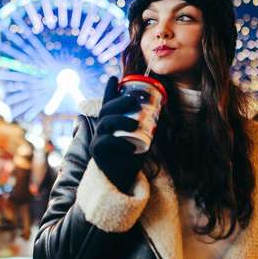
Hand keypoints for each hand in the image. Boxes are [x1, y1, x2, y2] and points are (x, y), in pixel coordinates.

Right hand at [89, 76, 144, 192]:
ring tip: (136, 123)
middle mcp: (102, 128)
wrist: (122, 181)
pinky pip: (105, 142)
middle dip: (118, 102)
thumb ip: (148, 126)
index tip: (114, 78)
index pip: (108, 103)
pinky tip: (130, 147)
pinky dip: (119, 143)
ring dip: (121, 120)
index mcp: (111, 123)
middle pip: (106, 110)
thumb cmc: (131, 159)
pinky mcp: (97, 152)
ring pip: (105, 123)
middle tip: (133, 102)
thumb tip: (160, 111)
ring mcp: (98, 139)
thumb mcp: (143, 140)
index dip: (109, 90)